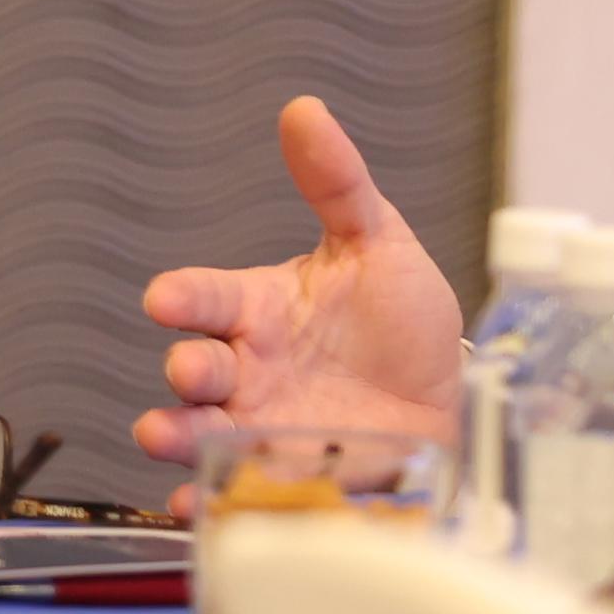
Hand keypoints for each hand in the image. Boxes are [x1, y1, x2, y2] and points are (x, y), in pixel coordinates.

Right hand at [130, 96, 464, 479]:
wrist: (447, 409)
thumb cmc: (402, 322)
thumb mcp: (378, 244)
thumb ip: (337, 182)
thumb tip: (304, 109)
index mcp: (260, 310)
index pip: (209, 297)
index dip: (185, 296)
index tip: (165, 298)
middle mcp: (248, 372)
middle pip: (198, 372)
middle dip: (187, 373)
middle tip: (193, 373)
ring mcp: (259, 430)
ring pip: (200, 434)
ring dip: (178, 437)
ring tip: (166, 437)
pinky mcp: (280, 479)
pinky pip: (233, 493)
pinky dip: (209, 503)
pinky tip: (200, 505)